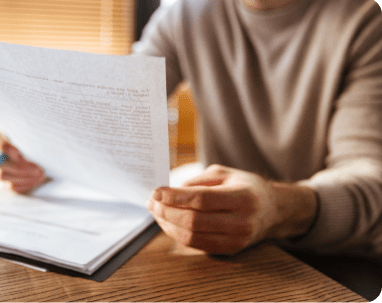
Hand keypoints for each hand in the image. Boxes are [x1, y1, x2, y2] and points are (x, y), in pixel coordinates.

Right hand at [0, 124, 45, 192]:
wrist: (30, 141)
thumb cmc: (30, 132)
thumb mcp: (28, 127)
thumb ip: (29, 132)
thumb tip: (40, 141)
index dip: (9, 150)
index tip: (21, 152)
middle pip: (0, 163)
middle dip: (21, 168)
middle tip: (39, 169)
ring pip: (3, 176)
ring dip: (24, 178)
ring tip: (40, 175)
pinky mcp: (4, 178)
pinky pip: (10, 186)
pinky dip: (24, 185)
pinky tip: (36, 181)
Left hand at [146, 164, 317, 253]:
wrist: (273, 210)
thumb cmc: (245, 186)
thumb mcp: (224, 174)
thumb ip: (197, 182)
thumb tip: (168, 193)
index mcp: (243, 197)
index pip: (201, 199)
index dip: (175, 197)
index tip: (156, 192)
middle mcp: (242, 221)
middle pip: (193, 221)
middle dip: (166, 212)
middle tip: (152, 202)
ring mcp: (236, 239)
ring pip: (192, 237)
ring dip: (168, 225)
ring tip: (156, 212)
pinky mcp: (229, 250)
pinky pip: (197, 245)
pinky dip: (178, 235)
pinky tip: (168, 223)